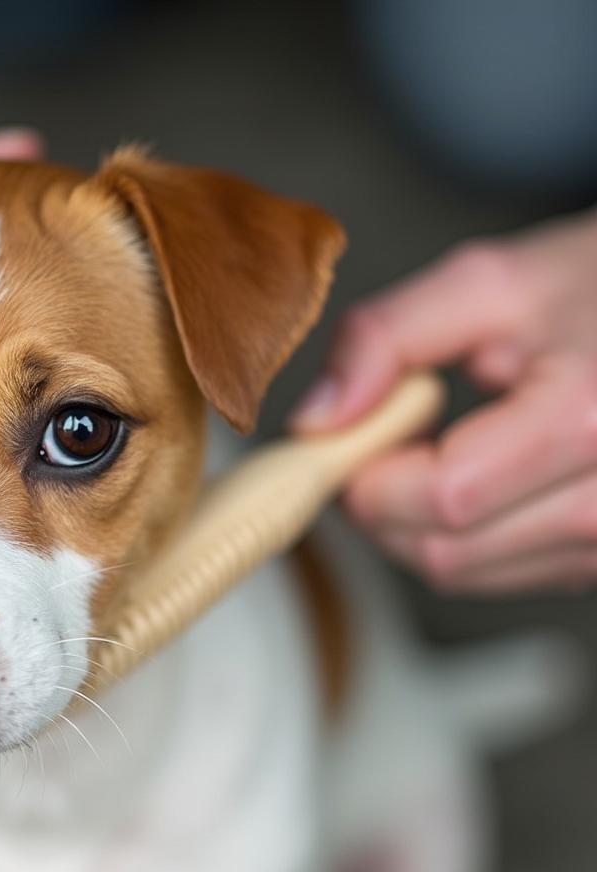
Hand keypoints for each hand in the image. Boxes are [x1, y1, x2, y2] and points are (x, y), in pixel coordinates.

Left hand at [290, 207, 596, 593]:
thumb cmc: (589, 291)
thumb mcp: (483, 284)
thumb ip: (384, 339)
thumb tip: (314, 420)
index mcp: (586, 422)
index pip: (440, 498)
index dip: (370, 475)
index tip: (350, 435)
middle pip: (442, 552)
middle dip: (380, 504)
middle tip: (377, 441)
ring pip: (459, 572)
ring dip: (411, 522)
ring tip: (429, 448)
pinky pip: (491, 574)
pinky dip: (454, 534)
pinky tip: (467, 475)